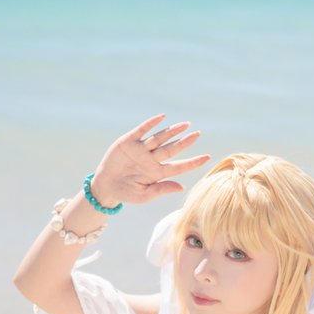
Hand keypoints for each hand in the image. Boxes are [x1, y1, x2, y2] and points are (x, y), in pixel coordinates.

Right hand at [91, 113, 210, 206]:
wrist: (105, 185)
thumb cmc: (126, 193)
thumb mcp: (143, 195)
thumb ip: (161, 190)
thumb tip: (181, 187)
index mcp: (157, 173)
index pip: (179, 166)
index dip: (193, 162)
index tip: (207, 157)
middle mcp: (152, 159)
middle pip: (172, 149)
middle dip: (185, 142)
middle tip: (198, 134)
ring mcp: (141, 149)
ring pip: (160, 138)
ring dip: (172, 131)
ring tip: (185, 125)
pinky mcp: (129, 141)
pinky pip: (142, 130)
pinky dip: (151, 124)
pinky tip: (162, 118)